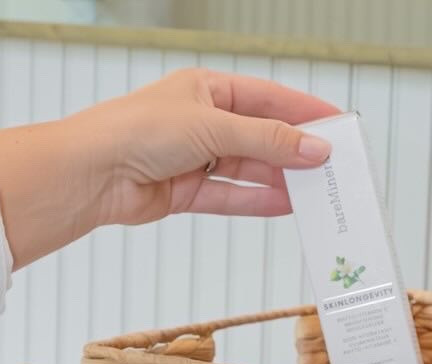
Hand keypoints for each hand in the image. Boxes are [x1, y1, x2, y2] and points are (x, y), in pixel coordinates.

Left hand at [0, 68, 337, 268]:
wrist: (93, 172)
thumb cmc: (137, 131)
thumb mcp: (213, 127)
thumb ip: (267, 141)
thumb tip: (313, 148)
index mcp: (207, 89)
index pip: (267, 98)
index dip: (304, 112)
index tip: (338, 124)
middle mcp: (202, 121)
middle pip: (262, 136)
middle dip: (297, 151)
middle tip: (334, 166)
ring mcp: (196, 158)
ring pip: (250, 169)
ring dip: (282, 179)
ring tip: (318, 191)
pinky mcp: (187, 192)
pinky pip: (232, 197)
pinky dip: (259, 201)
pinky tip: (288, 205)